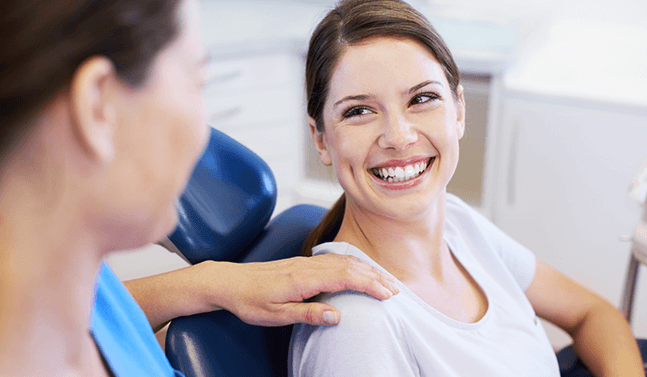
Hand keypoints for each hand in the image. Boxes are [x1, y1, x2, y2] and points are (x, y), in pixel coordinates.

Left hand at [208, 254, 399, 325]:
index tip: (388, 294)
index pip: (345, 277)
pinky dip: (353, 263)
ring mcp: (305, 262)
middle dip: (375, 276)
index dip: (369, 284)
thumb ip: (307, 314)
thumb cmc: (250, 300)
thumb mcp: (275, 314)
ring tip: (384, 280)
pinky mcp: (302, 263)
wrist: (229, 281)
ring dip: (366, 268)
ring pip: (343, 260)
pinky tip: (359, 269)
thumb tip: (337, 315)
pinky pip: (334, 259)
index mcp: (303, 279)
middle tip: (396, 289)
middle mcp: (307, 266)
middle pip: (349, 265)